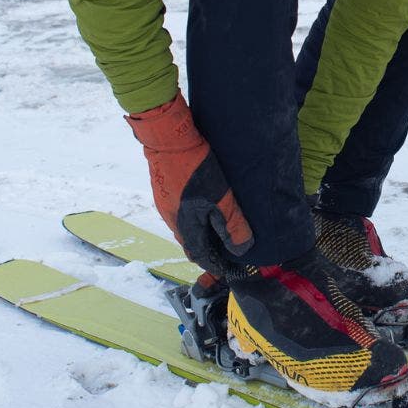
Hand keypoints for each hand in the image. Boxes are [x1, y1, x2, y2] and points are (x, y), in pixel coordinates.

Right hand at [126, 92, 252, 273]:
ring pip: (186, 227)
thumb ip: (232, 224)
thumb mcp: (221, 197)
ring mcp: (166, 205)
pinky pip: (181, 212)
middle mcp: (172, 220)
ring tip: (220, 227)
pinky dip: (195, 217)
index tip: (230, 268)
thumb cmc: (196, 168)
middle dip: (210, 250)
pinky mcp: (165, 190)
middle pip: (192, 243)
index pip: (201, 256)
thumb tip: (242, 248)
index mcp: (185, 227)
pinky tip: (205, 205)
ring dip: (202, 232)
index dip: (216, 265)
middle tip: (228, 248)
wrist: (167, 139)